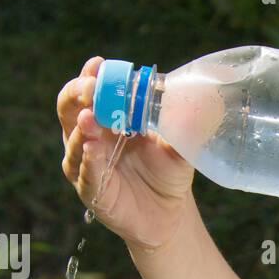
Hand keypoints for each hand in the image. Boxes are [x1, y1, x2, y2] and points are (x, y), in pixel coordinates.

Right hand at [57, 56, 197, 251]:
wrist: (170, 213)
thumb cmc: (169, 171)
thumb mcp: (179, 144)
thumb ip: (184, 124)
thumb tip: (209, 100)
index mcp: (107, 116)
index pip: (90, 89)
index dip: (91, 75)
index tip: (98, 65)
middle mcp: (90, 136)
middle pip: (69, 107)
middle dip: (78, 94)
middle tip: (91, 89)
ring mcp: (86, 163)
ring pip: (73, 140)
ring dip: (81, 128)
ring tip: (89, 118)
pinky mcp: (91, 190)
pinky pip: (85, 173)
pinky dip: (87, 161)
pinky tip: (92, 149)